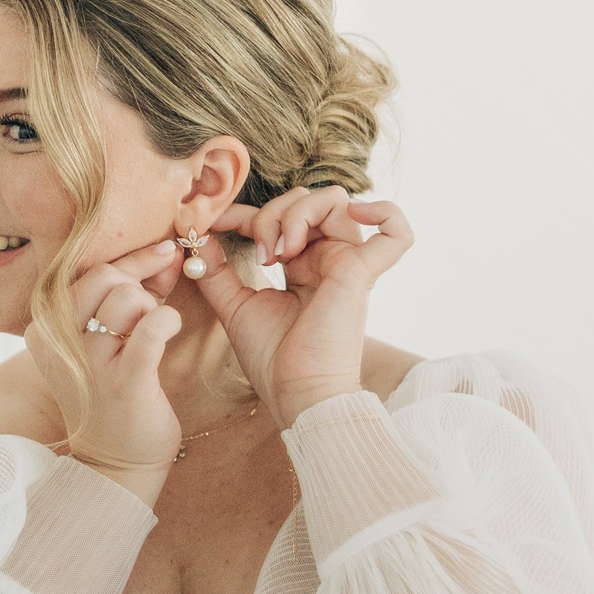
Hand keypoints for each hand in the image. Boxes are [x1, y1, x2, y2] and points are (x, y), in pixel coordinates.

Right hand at [25, 238, 183, 503]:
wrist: (116, 460)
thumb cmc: (113, 392)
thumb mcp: (103, 339)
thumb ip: (128, 293)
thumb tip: (165, 251)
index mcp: (43, 327)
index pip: (87, 270)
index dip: (130, 260)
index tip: (162, 252)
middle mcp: (57, 341)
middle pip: (105, 276)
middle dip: (137, 287)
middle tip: (148, 312)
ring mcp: (88, 362)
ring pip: (128, 298)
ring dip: (152, 309)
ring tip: (151, 335)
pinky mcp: (123, 380)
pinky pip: (152, 327)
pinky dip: (167, 321)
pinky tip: (170, 330)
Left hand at [200, 189, 412, 429]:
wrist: (295, 394)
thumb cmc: (272, 359)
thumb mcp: (234, 305)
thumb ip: (217, 271)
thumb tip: (198, 236)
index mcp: (303, 265)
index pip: (279, 216)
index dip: (244, 212)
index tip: (213, 223)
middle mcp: (328, 260)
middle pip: (307, 200)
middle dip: (271, 214)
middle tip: (260, 254)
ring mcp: (349, 264)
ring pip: (335, 201)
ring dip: (297, 214)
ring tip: (280, 252)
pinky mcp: (363, 274)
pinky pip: (396, 233)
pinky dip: (382, 212)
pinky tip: (350, 218)